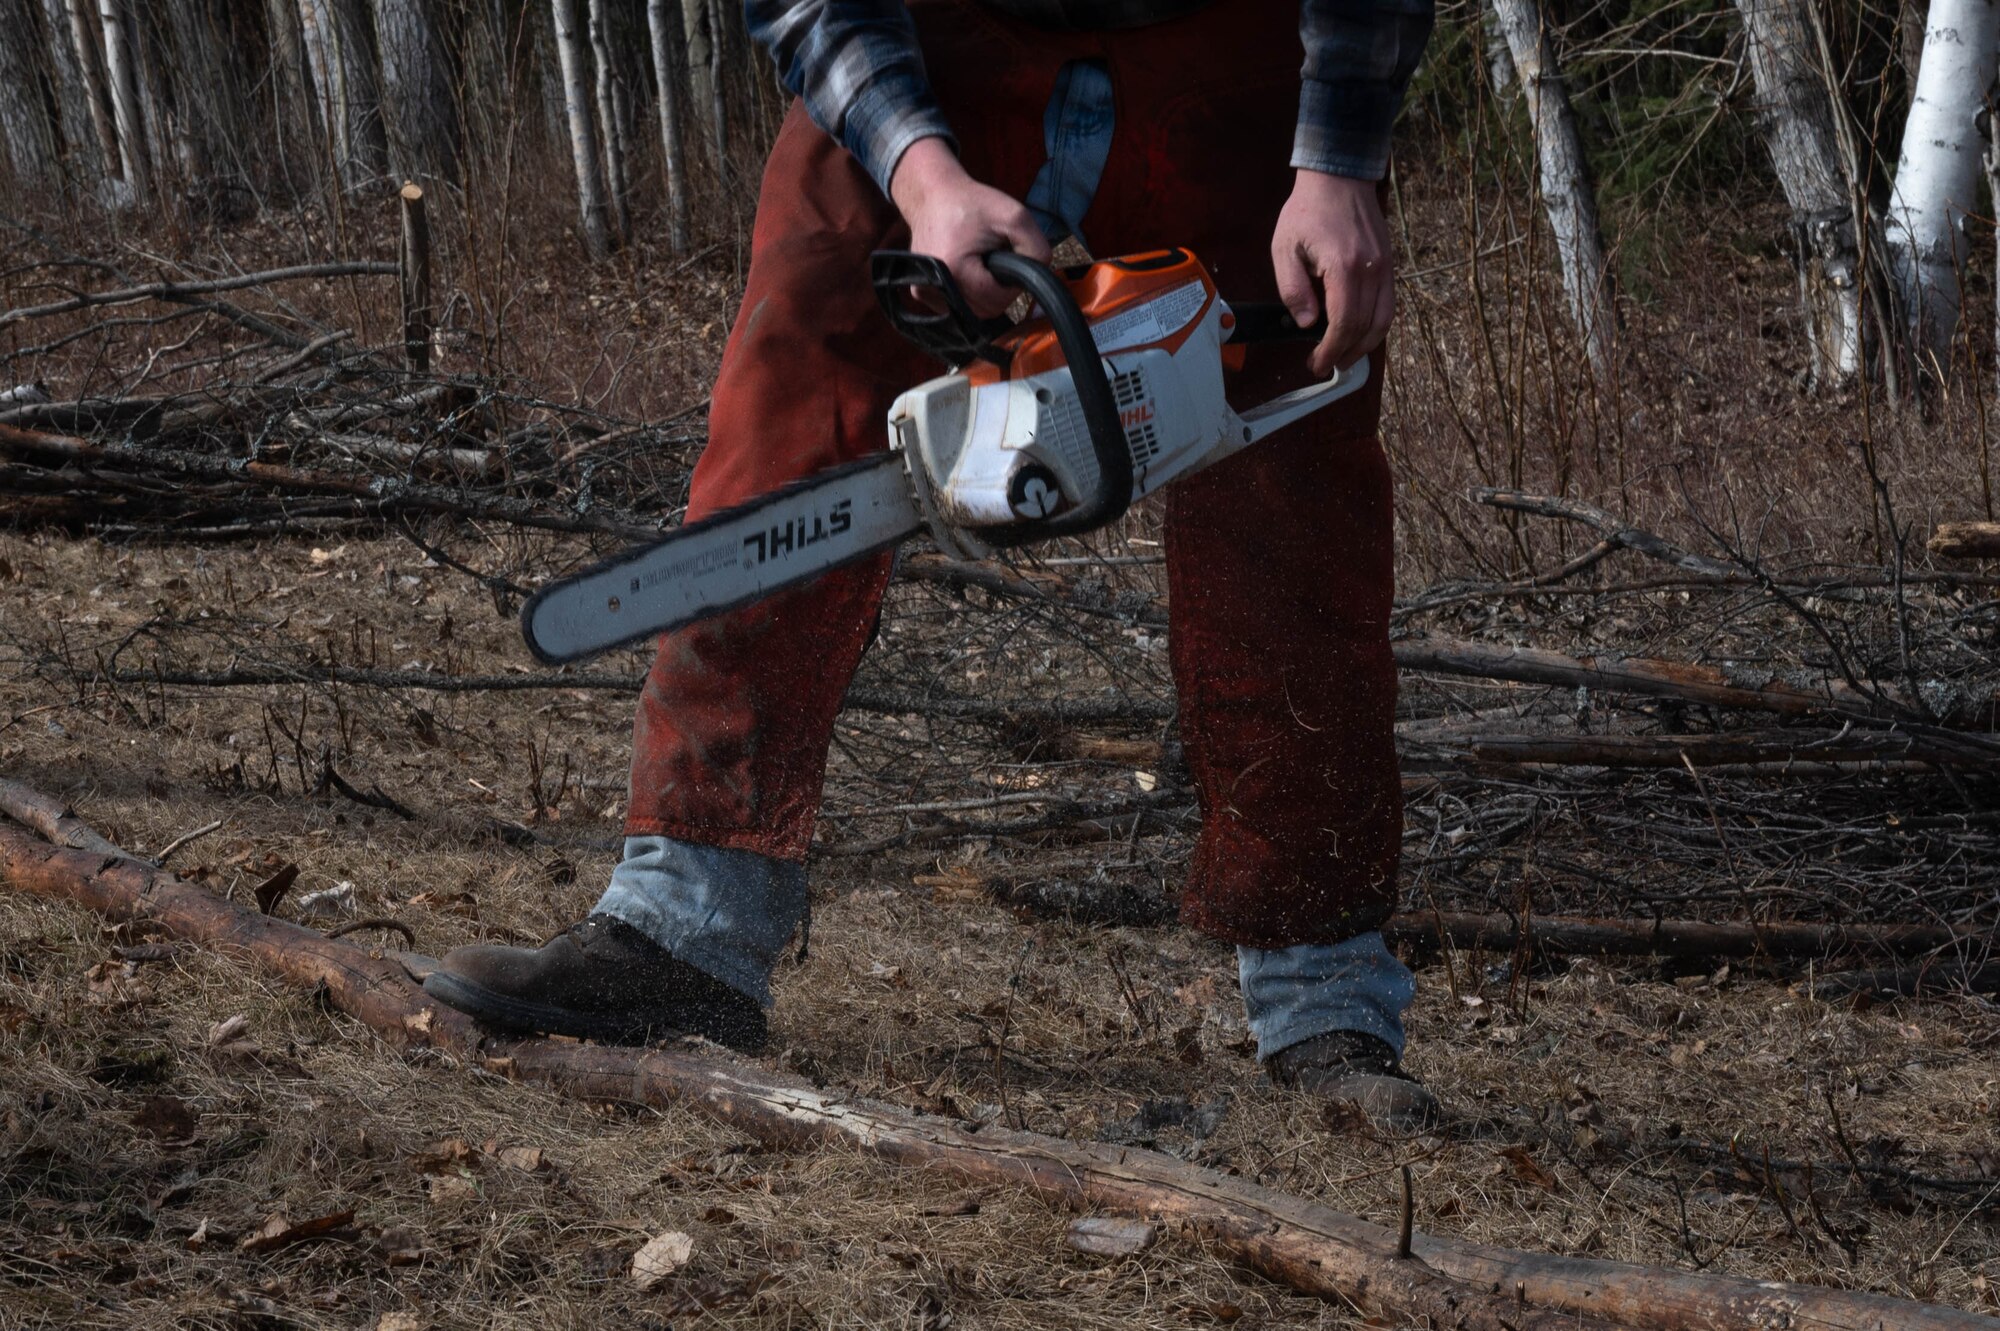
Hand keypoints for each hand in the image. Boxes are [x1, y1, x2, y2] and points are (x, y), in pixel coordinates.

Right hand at [889, 138, 1050, 317]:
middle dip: (999, 290)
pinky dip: (970, 294)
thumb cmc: (971, 203)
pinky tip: (968, 271)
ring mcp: (925, 292)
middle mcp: (934, 285)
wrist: (933, 195)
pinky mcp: (922, 293)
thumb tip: (1039, 277)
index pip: (996, 300)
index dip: (1012, 286)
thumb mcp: (1015, 215)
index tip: (1009, 261)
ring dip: (985, 293)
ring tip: (982, 264)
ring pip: (972, 312)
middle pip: (984, 311)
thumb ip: (1036, 248)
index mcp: (954, 268)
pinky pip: (958, 307)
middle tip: (997, 260)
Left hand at [1270, 171, 1393, 376]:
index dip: (1331, 350)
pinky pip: (1388, 305)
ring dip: (1364, 346)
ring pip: (1383, 321)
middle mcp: (1371, 270)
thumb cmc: (1307, 211)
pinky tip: (1357, 335)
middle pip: (1365, 328)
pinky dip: (1375, 326)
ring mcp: (1384, 267)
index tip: (1316, 363)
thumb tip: (1308, 323)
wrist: (1339, 178)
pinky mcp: (1388, 265)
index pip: (1344, 322)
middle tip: (1324, 366)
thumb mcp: (1285, 248)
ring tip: (1342, 358)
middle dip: (1345, 354)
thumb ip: (1293, 289)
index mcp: (1344, 266)